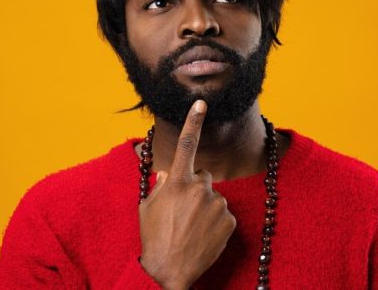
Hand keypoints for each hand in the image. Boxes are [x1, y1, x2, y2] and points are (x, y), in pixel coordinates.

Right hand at [139, 100, 236, 289]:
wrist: (169, 273)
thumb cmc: (154, 240)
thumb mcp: (148, 209)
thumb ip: (159, 187)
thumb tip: (166, 175)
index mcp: (176, 182)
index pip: (185, 145)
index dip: (193, 122)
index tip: (201, 104)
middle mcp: (199, 188)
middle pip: (203, 177)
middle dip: (196, 188)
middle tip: (183, 213)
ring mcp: (216, 204)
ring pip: (214, 197)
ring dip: (205, 208)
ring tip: (191, 229)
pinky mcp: (229, 220)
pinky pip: (224, 214)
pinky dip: (216, 223)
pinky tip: (203, 236)